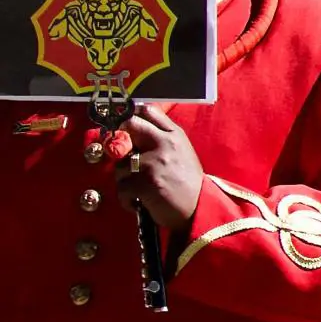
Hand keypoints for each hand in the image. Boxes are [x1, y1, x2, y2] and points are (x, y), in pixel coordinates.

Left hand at [113, 107, 201, 234]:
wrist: (201, 210)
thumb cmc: (187, 184)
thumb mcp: (181, 154)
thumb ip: (160, 140)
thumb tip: (127, 131)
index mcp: (175, 135)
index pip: (148, 111)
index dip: (132, 116)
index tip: (126, 127)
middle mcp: (165, 143)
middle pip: (129, 125)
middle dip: (120, 139)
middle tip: (126, 157)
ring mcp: (153, 162)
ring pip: (119, 163)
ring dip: (125, 179)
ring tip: (141, 189)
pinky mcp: (144, 182)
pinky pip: (121, 187)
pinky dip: (127, 199)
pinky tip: (140, 202)